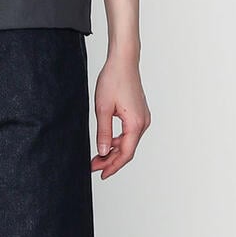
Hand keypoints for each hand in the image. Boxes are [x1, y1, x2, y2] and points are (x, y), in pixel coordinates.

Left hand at [92, 54, 150, 177]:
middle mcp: (143, 123)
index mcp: (135, 124)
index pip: (125, 154)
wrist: (123, 61)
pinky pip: (129, 133)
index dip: (112, 167)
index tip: (100, 174)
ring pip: (128, 142)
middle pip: (127, 150)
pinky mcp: (139, 114)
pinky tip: (105, 143)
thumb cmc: (113, 80)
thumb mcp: (102, 108)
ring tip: (96, 156)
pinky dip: (117, 141)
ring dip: (113, 151)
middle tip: (92, 166)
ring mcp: (142, 118)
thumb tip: (102, 152)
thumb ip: (103, 132)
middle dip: (110, 160)